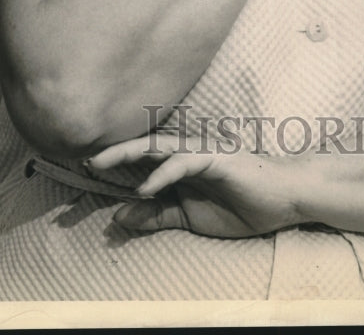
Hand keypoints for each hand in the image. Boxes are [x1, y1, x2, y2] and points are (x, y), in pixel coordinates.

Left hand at [88, 134, 302, 237]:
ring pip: (158, 146)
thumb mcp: (190, 217)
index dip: (112, 163)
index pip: (140, 161)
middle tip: (79, 159)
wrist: (284, 200)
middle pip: (143, 146)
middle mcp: (187, 152)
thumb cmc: (242, 205)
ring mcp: (202, 152)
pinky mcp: (217, 158)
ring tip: (100, 162)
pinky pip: (185, 162)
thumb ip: (157, 215)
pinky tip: (144, 186)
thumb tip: (118, 217)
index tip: (80, 170)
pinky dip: (162, 173)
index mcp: (179, 165)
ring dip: (127, 153)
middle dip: (111, 152)